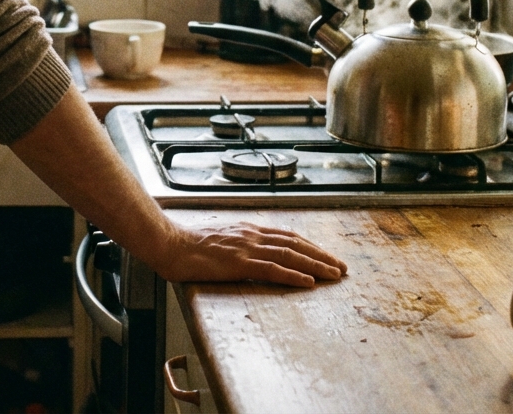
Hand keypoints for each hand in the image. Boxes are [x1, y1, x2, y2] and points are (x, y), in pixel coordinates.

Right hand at [151, 222, 346, 287]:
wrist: (170, 244)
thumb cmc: (191, 245)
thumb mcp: (222, 239)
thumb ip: (242, 243)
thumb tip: (257, 251)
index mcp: (249, 230)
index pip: (289, 236)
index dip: (311, 246)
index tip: (328, 256)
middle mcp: (253, 235)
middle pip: (296, 244)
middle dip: (322, 256)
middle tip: (342, 267)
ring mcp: (246, 248)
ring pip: (290, 255)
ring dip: (315, 265)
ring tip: (333, 275)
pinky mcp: (239, 263)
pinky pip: (272, 269)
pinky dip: (293, 275)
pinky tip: (308, 282)